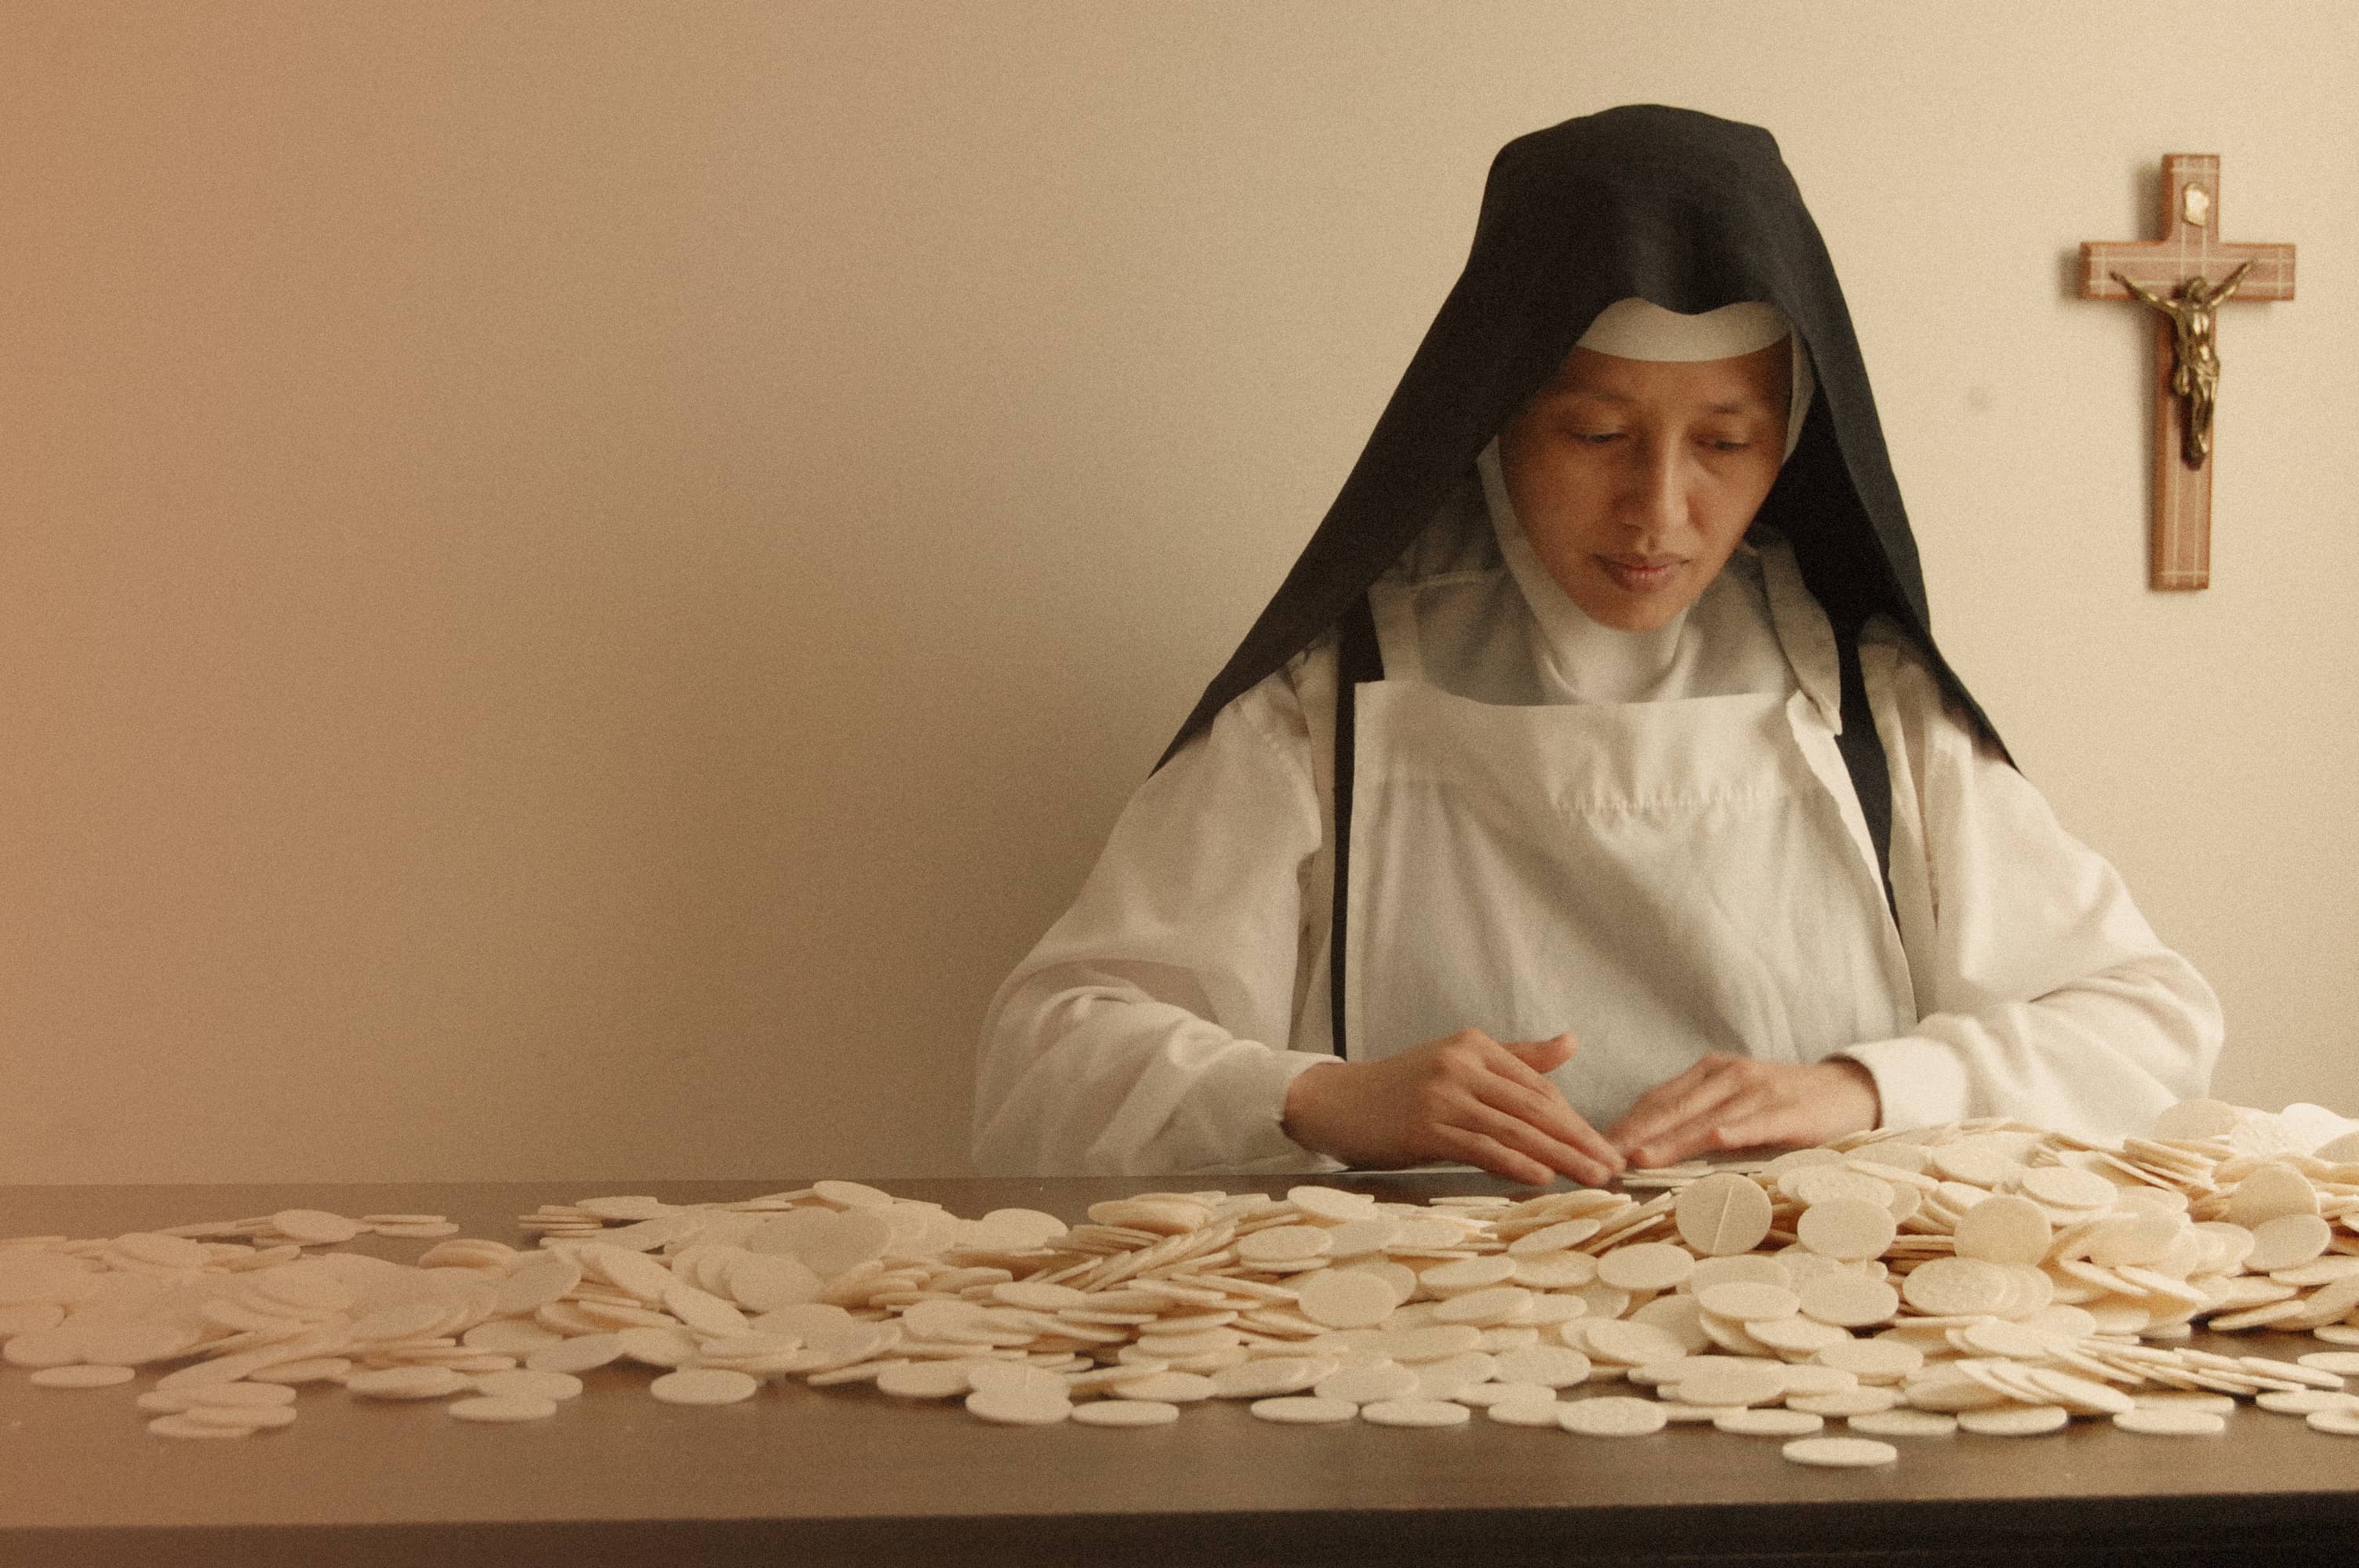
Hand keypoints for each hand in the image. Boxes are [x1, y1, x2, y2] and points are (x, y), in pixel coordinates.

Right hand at [1280, 1028, 1623, 1186]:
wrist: (1333, 1102)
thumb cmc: (1397, 1089)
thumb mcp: (1457, 1063)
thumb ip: (1517, 1058)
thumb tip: (1572, 1043)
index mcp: (1474, 1046)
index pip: (1539, 1087)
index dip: (1575, 1119)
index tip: (1604, 1147)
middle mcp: (1462, 1064)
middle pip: (1535, 1106)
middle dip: (1579, 1138)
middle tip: (1614, 1166)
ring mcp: (1443, 1094)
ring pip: (1515, 1128)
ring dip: (1560, 1156)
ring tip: (1593, 1178)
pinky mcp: (1424, 1125)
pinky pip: (1481, 1145)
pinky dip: (1514, 1161)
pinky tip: (1541, 1176)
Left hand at [1603, 1054, 1879, 1167]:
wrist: (1848, 1091)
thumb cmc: (1782, 1103)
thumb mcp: (1735, 1102)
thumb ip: (1697, 1118)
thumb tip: (1647, 1148)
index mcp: (1711, 1072)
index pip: (1658, 1098)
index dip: (1626, 1122)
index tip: (1595, 1147)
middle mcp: (1730, 1076)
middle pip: (1673, 1107)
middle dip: (1635, 1133)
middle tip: (1603, 1158)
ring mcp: (1759, 1091)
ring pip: (1706, 1117)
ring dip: (1671, 1138)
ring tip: (1640, 1157)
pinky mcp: (1789, 1110)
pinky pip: (1756, 1121)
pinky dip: (1735, 1130)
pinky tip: (1715, 1140)